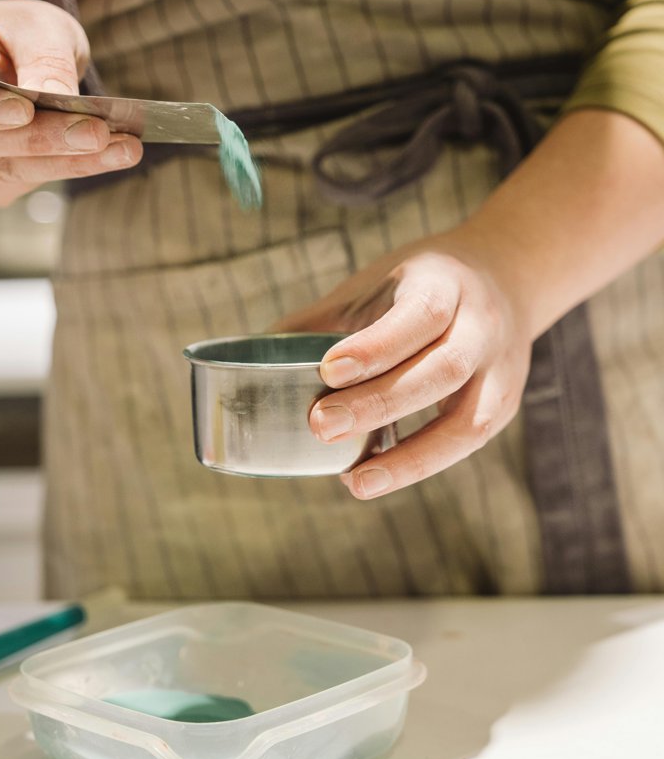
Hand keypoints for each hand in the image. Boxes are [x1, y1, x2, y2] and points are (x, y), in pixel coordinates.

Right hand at [0, 0, 141, 205]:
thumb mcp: (35, 26)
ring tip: (123, 148)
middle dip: (43, 140)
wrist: (12, 60)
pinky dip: (65, 170)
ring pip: (4, 170)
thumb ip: (42, 57)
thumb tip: (56, 95)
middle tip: (99, 133)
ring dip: (67, 163)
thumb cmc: (16, 36)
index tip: (24, 109)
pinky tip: (104, 158)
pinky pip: (17, 185)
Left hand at [277, 229, 533, 498]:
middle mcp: (483, 326)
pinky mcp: (503, 405)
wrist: (507, 277)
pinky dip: (419, 463)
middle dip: (380, 403)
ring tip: (355, 481)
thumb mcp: (377, 281)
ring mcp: (501, 370)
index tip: (327, 371)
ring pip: (466, 421)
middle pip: (442, 370)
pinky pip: (464, 442)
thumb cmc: (422, 284)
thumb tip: (250, 353)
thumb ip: (323, 318)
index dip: (376, 346)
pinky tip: (374, 476)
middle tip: (320, 426)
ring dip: (409, 456)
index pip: (418, 316)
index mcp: (446, 284)